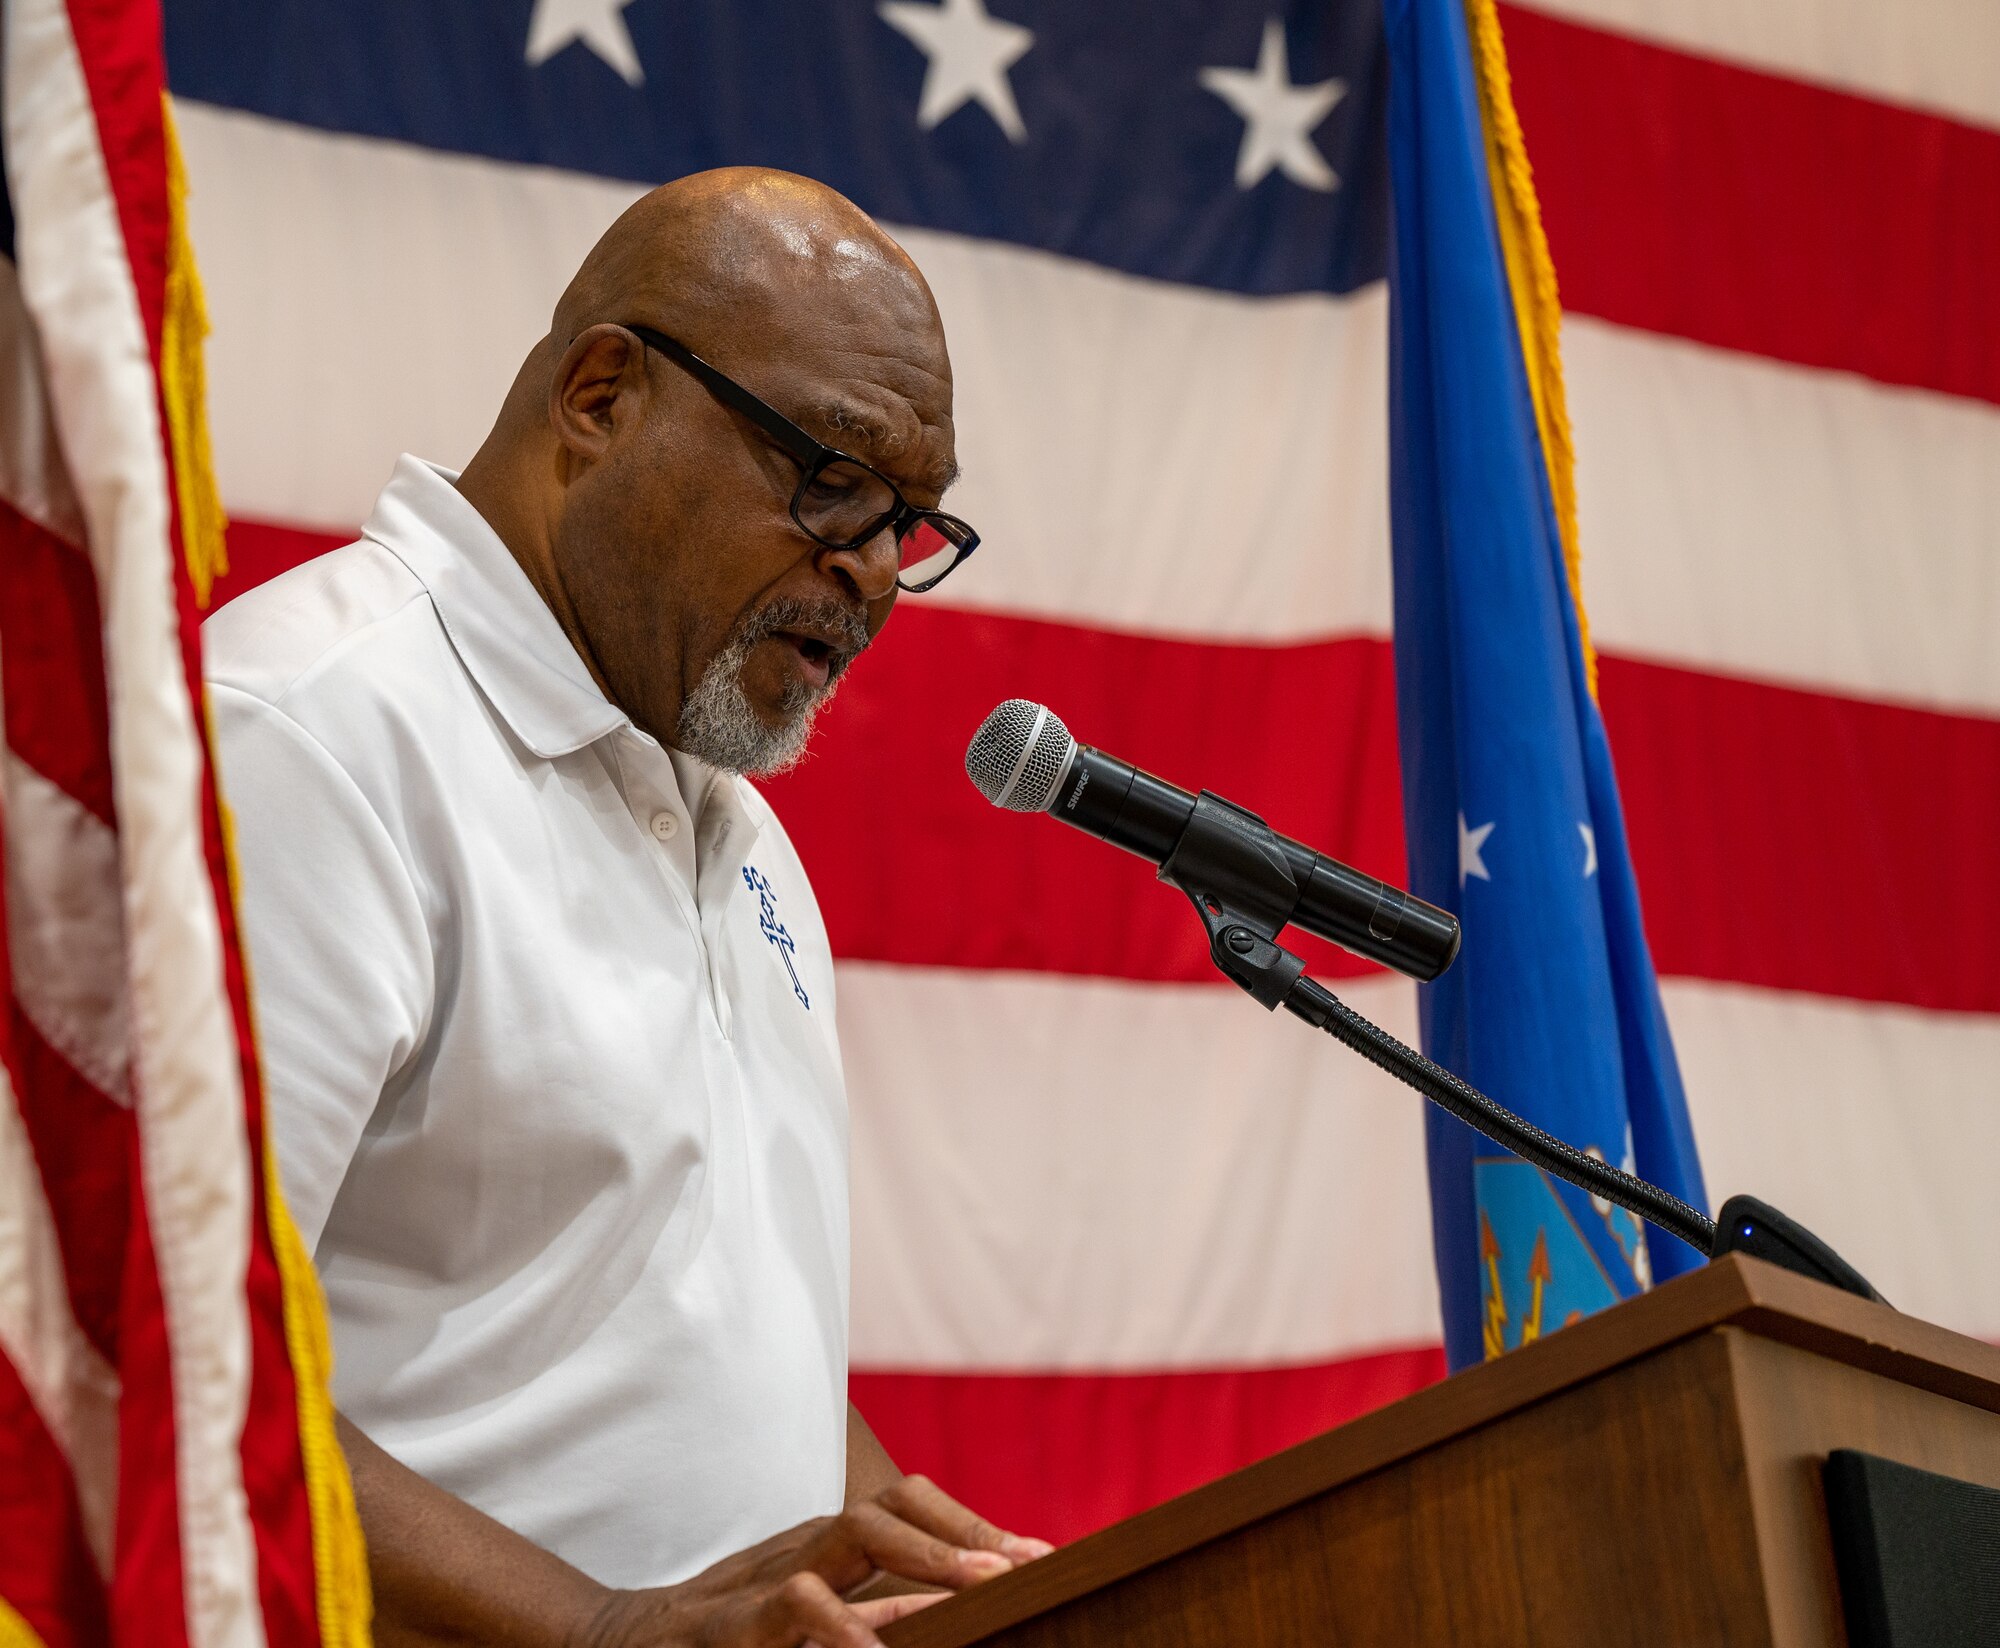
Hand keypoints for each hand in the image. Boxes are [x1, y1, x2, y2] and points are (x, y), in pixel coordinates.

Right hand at [581, 1475, 1053, 1647]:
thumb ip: (878, 1611)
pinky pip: (797, 1608)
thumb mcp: (811, 1619)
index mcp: (825, 1549)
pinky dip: (843, 1628)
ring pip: (853, 1534)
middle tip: (1029, 1565)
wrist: (613, 1644)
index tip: (1042, 1554)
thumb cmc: (726, 1637)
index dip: (973, 1524)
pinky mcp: (730, 1624)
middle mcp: (802, 1548)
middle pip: (892, 1506)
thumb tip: (957, 1612)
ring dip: (925, 1557)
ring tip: (983, 1586)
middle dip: (964, 1530)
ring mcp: (766, 1576)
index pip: (907, 1509)